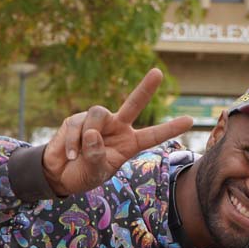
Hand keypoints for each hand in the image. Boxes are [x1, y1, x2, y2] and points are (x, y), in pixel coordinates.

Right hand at [42, 68, 193, 196]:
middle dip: (145, 88)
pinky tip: (70, 155)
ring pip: (98, 113)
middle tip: (158, 73)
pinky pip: (77, 125)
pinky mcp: (76, 120)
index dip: (170, 128)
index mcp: (128, 144)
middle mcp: (116, 128)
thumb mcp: (95, 173)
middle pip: (133, 104)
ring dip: (88, 134)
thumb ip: (97, 156)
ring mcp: (97, 122)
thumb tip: (92, 134)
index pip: (152, 136)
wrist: (58, 175)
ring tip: (79, 154)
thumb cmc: (82, 175)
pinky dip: (73, 142)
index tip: (190, 120)